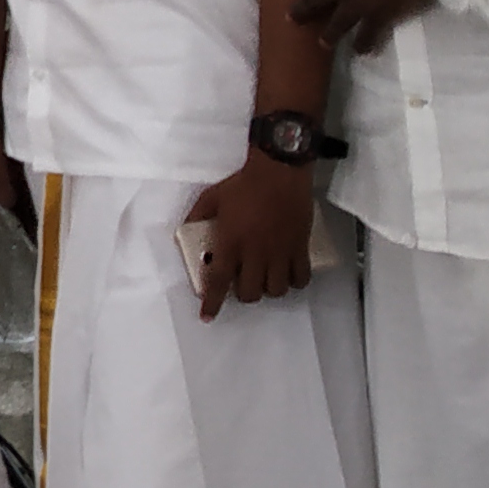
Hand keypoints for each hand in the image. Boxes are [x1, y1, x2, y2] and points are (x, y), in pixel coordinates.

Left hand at [185, 152, 315, 318]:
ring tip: (264, 277)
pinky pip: (301, 278)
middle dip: (243, 294)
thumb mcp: (211, 198)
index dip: (212, 301)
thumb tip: (187, 229)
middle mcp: (255, 253)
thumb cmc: (244, 185)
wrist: (278, 173)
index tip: (208, 315)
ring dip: (268, 289)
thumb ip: (197, 217)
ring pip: (276, 290)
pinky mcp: (300, 248)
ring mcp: (280, 252)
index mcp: (230, 242)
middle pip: (250, 293)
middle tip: (241, 282)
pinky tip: (287, 274)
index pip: (218, 280)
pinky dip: (294, 282)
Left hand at [287, 0, 429, 54]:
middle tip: (291, 18)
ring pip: (336, 25)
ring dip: (329, 35)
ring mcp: (356, 3)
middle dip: (300, 11)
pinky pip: (367, 35)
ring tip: (323, 43)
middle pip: (311, 1)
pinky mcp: (378, 16)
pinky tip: (362, 49)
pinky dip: (364, 43)